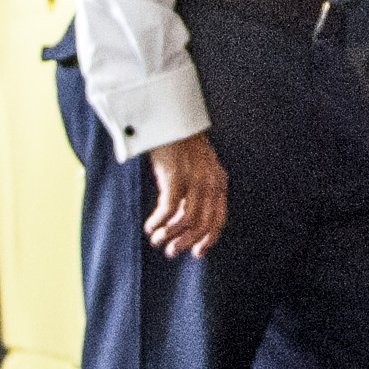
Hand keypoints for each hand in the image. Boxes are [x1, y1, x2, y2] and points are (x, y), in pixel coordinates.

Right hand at [143, 132, 231, 260]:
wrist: (167, 115)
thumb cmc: (176, 143)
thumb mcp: (193, 168)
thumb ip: (193, 192)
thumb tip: (181, 223)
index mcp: (218, 181)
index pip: (218, 219)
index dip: (208, 240)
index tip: (196, 253)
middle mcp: (210, 182)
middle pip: (203, 224)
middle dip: (187, 243)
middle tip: (171, 251)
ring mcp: (194, 179)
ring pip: (187, 221)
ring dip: (171, 235)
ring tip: (157, 240)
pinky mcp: (175, 176)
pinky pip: (168, 210)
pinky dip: (158, 223)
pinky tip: (150, 227)